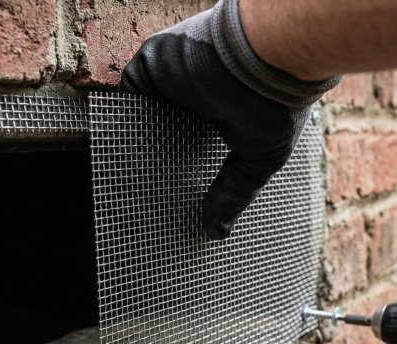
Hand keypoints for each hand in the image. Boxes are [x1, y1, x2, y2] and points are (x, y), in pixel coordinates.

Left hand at [117, 0, 339, 239]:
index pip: (184, 146)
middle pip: (157, 133)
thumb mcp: (258, 157)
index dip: (174, 173)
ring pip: (139, 118)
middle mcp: (191, 92)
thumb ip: (234, 192)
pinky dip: (121, 125)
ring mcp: (170, 77)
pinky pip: (125, 98)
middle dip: (149, 163)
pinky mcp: (151, 65)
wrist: (271, 59)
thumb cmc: (276, 102)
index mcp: (218, 111)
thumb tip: (218, 231)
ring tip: (127, 189)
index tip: (167, 203)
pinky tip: (121, 159)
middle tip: (142, 202)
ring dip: (131, 147)